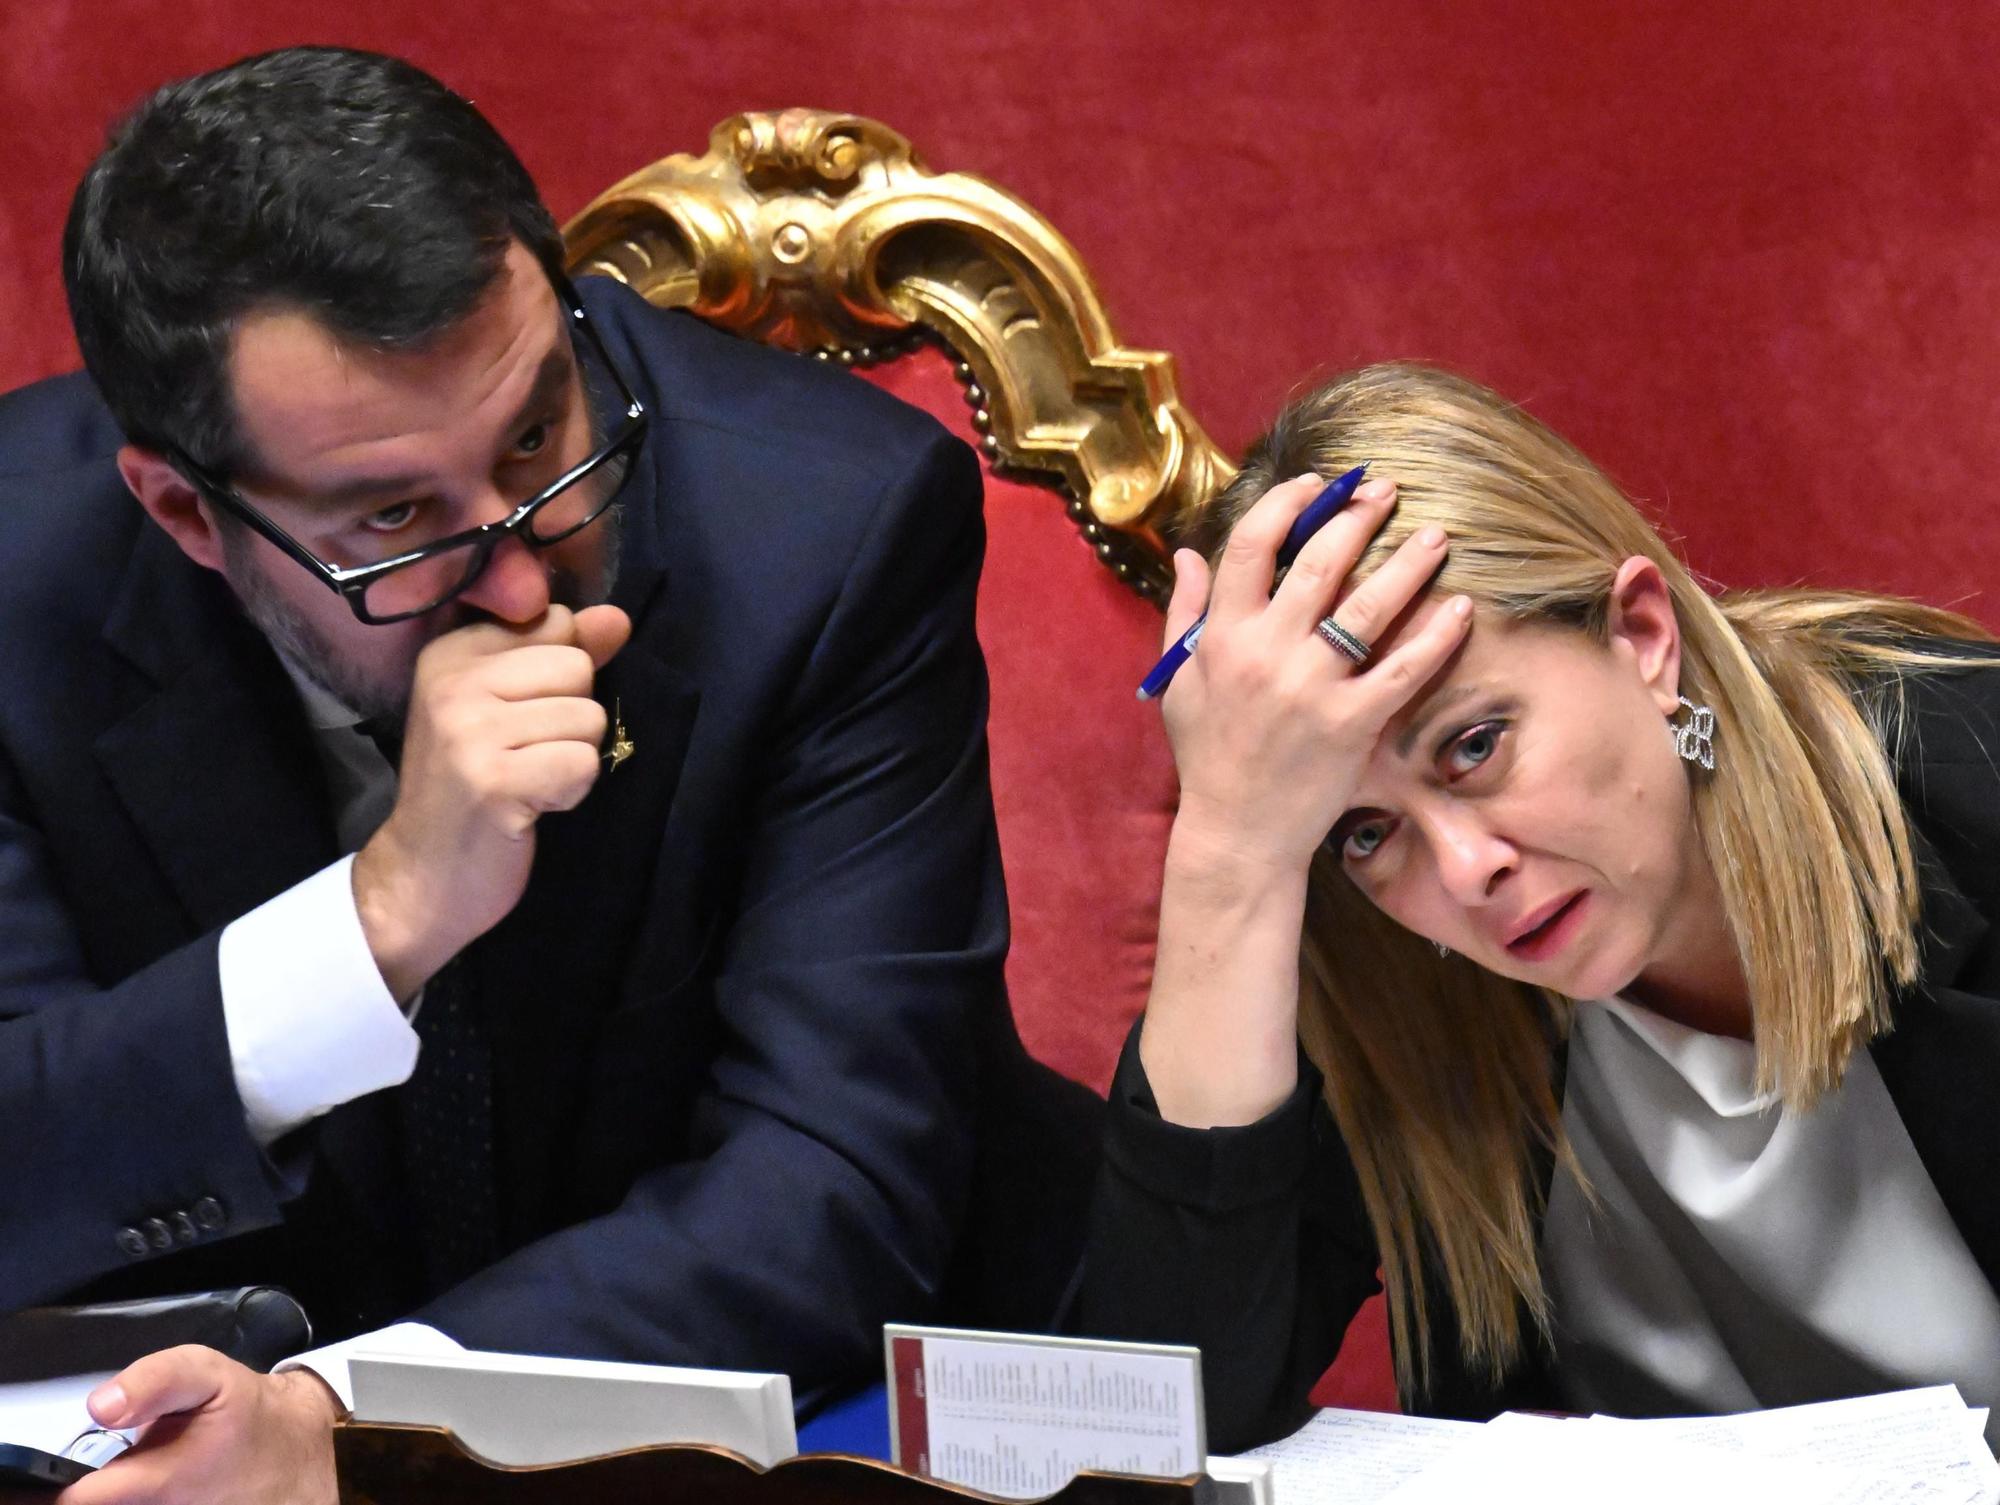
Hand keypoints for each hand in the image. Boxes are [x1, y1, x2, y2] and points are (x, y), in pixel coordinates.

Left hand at [58, 1347, 339, 1504]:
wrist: (293, 1452)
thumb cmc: (246, 1413)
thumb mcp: (207, 1374)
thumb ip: (154, 1381)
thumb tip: (101, 1405)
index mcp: (160, 1485)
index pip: (76, 1502)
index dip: (57, 1487)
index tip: (61, 1473)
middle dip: (97, 1488)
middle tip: (123, 1464)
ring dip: (123, 1494)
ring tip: (148, 1473)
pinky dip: (140, 1500)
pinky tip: (161, 1487)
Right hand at [355, 602, 632, 998]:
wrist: (422, 876)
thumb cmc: (472, 789)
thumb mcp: (508, 710)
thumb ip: (563, 656)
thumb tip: (617, 618)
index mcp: (451, 654)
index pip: (556, 624)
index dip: (560, 678)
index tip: (519, 719)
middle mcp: (453, 683)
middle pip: (577, 667)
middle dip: (571, 719)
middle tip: (525, 757)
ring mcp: (468, 731)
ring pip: (587, 717)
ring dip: (571, 759)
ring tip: (526, 782)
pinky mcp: (493, 781)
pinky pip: (582, 763)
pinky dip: (571, 791)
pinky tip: (532, 806)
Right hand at [1159, 474, 1469, 876]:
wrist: (1238, 831)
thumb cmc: (1209, 753)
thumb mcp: (1180, 681)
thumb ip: (1184, 613)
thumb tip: (1186, 552)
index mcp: (1222, 637)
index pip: (1249, 547)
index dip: (1285, 505)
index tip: (1317, 486)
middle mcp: (1266, 653)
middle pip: (1318, 564)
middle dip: (1357, 517)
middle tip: (1387, 491)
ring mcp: (1312, 688)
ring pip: (1368, 607)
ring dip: (1408, 564)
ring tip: (1436, 537)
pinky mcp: (1352, 723)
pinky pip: (1404, 669)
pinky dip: (1436, 636)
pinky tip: (1461, 609)